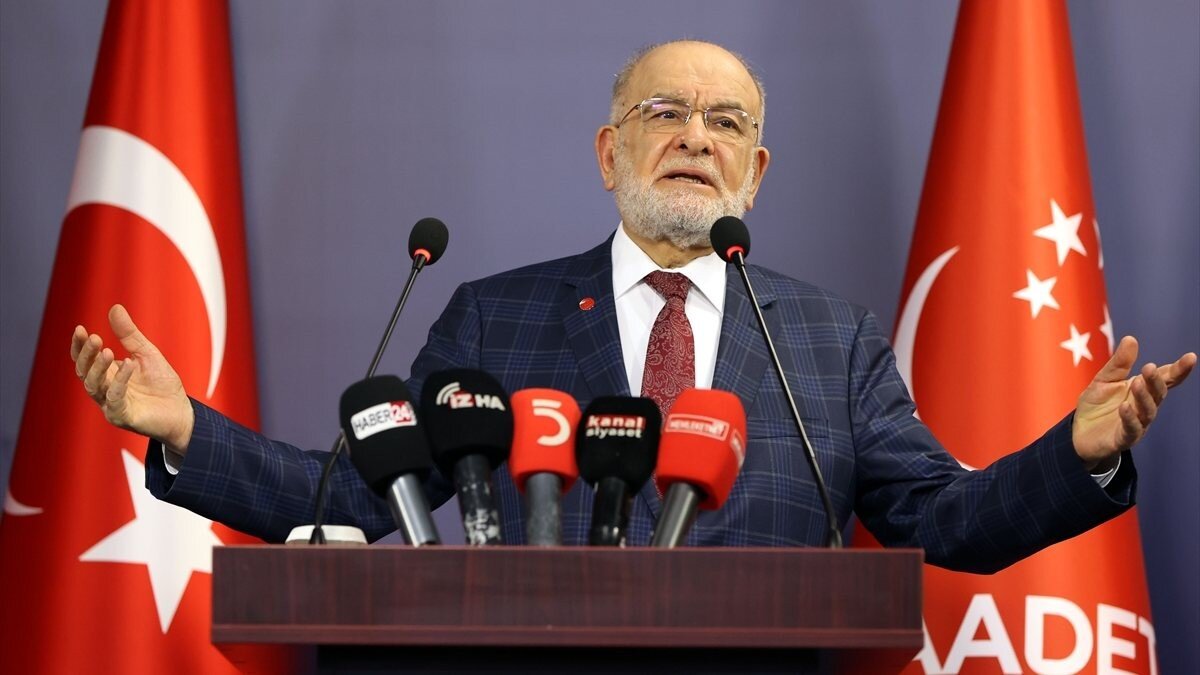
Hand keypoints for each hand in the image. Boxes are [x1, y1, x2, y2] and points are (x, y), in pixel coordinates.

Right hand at [70, 304, 194, 453]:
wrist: (181, 412)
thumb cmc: (161, 384)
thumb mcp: (146, 353)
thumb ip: (129, 334)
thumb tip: (115, 307)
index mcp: (106, 375)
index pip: (84, 360)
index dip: (80, 346)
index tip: (80, 329)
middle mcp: (103, 390)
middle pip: (84, 372)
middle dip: (87, 354)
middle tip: (95, 338)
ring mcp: (110, 404)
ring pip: (93, 385)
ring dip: (98, 367)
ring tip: (107, 350)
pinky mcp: (122, 416)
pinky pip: (115, 398)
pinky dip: (120, 380)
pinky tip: (128, 364)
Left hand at [1072, 336, 1195, 469]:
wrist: (1078, 434)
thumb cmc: (1097, 406)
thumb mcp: (1104, 380)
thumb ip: (1119, 363)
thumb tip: (1131, 338)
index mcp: (1143, 390)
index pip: (1164, 379)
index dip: (1178, 370)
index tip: (1191, 357)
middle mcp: (1145, 407)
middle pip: (1157, 394)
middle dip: (1155, 381)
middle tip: (1149, 368)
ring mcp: (1137, 424)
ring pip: (1147, 411)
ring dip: (1143, 397)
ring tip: (1136, 383)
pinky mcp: (1123, 438)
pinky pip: (1131, 429)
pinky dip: (1130, 418)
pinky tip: (1125, 407)